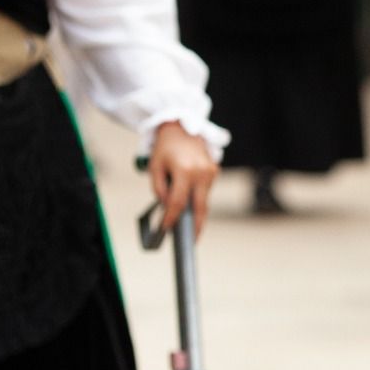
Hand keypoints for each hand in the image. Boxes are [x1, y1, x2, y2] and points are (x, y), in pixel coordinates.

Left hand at [149, 121, 218, 236]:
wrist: (182, 127)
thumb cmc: (165, 148)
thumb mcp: (155, 168)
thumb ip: (160, 189)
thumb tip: (167, 207)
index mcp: (185, 171)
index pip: (178, 202)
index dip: (171, 218)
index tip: (166, 229)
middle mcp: (202, 172)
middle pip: (200, 207)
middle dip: (196, 226)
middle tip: (192, 241)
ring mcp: (211, 172)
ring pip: (203, 200)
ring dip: (195, 212)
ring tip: (186, 225)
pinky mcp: (215, 171)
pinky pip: (205, 192)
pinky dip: (197, 200)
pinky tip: (190, 206)